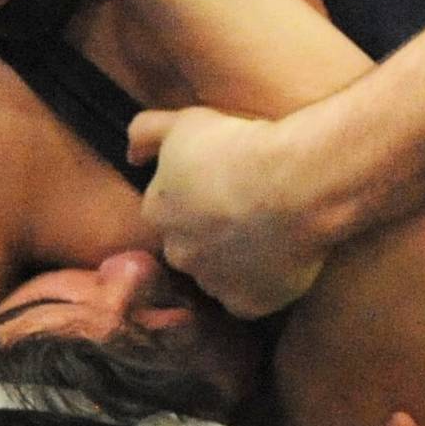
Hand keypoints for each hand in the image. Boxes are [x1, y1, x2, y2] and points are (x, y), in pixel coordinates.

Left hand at [128, 104, 326, 316]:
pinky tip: (281, 263)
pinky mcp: (246, 303)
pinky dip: (262, 287)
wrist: (292, 183)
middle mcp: (177, 252)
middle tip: (248, 212)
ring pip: (219, 277)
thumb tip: (132, 154)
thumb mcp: (185, 122)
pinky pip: (250, 300)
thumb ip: (146, 133)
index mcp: (157, 211)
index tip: (223, 189)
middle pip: (190, 249)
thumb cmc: (240, 146)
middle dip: (211, 237)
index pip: (168, 214)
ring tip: (270, 235)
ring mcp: (211, 282)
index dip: (196, 201)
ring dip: (236, 263)